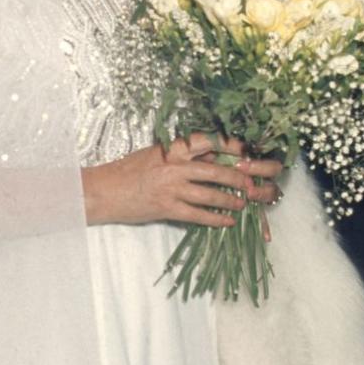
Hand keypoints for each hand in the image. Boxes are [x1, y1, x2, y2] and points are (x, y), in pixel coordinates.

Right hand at [82, 134, 282, 228]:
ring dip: (233, 200)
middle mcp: (175, 164)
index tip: (251, 151)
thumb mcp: (157, 154)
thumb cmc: (130, 170)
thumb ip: (183, 155)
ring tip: (246, 203)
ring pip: (212, 194)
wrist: (103, 190)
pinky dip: (216, 219)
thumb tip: (215, 157)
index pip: (210, 142)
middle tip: (261, 182)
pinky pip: (198, 215)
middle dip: (244, 176)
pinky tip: (228, 222)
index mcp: (173, 147)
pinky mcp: (166, 207)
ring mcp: (171, 186)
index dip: (234, 147)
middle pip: (218, 169)